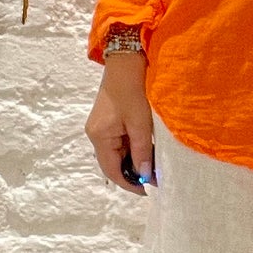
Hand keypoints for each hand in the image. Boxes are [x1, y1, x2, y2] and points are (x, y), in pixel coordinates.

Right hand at [85, 54, 155, 192]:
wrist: (126, 61)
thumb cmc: (133, 90)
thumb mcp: (140, 123)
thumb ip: (143, 151)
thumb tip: (145, 176)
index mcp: (99, 137)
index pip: (112, 171)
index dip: (129, 184)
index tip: (148, 191)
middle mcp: (96, 135)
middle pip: (113, 163)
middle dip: (133, 173)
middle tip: (156, 178)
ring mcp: (102, 128)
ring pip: (118, 154)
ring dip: (135, 160)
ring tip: (155, 165)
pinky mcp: (109, 122)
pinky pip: (121, 143)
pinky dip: (134, 149)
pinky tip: (148, 149)